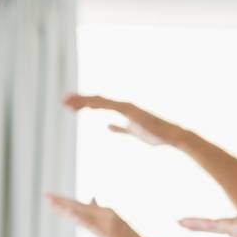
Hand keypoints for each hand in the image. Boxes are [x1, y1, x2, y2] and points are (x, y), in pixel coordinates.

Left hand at [46, 194, 156, 236]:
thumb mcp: (115, 225)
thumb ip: (103, 214)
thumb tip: (93, 198)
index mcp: (105, 213)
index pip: (81, 206)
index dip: (65, 201)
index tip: (51, 197)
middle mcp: (105, 214)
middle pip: (79, 207)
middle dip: (62, 202)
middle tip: (46, 195)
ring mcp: (106, 223)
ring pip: (83, 213)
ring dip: (67, 208)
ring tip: (53, 202)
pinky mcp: (107, 233)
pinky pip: (91, 225)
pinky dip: (80, 219)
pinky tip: (70, 215)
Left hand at [63, 94, 186, 146]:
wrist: (173, 136)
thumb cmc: (157, 135)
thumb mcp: (134, 132)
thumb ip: (120, 128)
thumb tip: (107, 126)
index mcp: (124, 109)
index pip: (99, 103)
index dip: (84, 104)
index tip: (70, 107)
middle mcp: (123, 105)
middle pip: (96, 100)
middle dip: (79, 100)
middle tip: (63, 102)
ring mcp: (126, 106)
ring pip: (99, 101)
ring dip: (82, 101)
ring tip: (67, 103)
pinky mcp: (130, 110)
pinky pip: (109, 105)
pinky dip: (96, 104)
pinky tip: (85, 107)